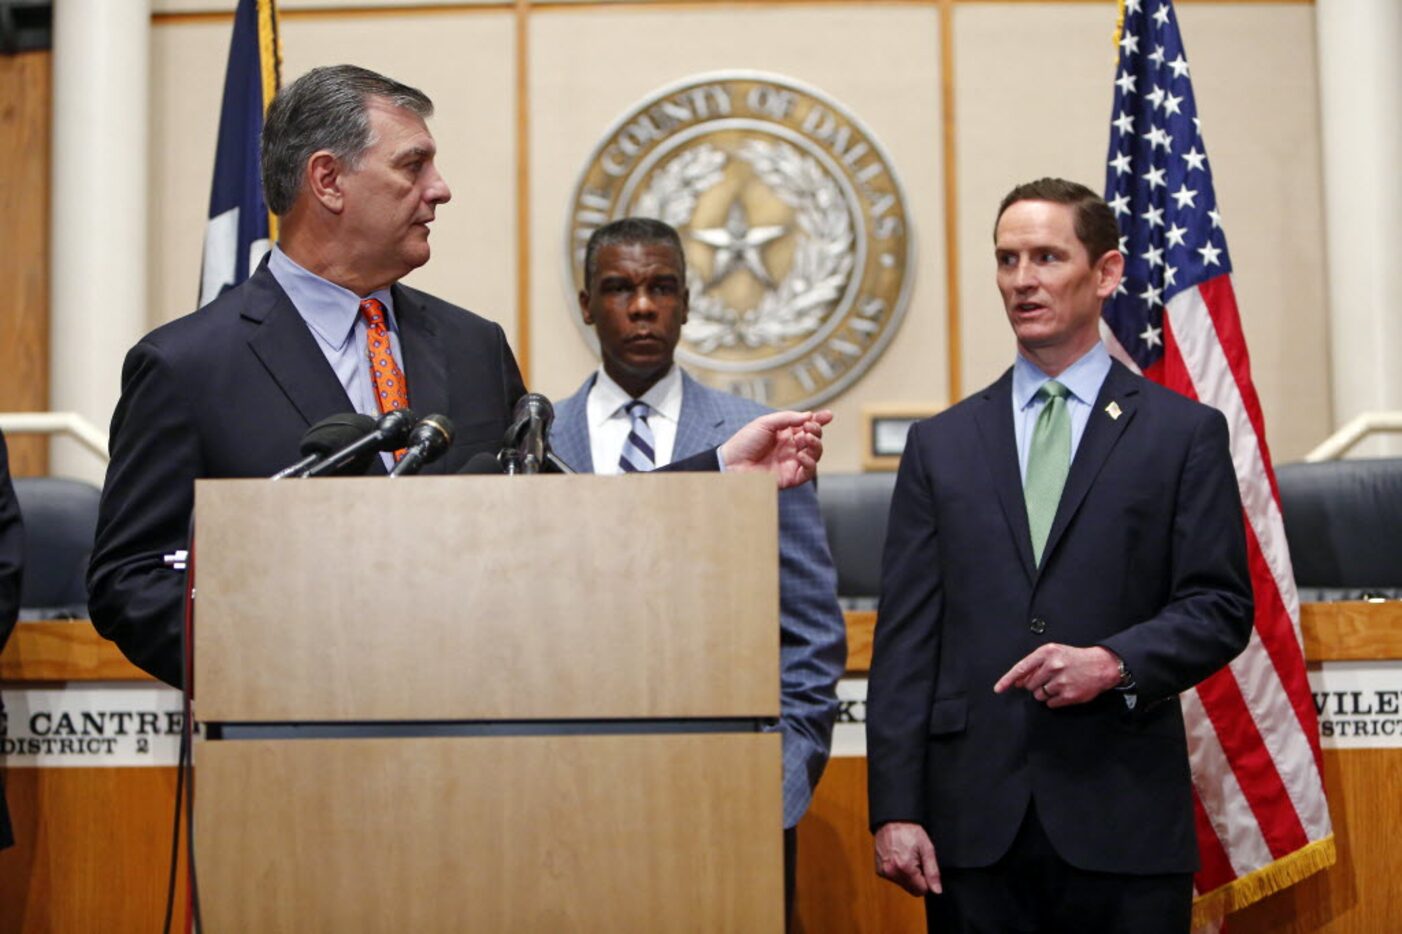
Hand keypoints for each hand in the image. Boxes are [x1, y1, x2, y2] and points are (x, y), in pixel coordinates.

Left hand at [719, 409, 832, 489]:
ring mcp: (791, 462)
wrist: (731, 463)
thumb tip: (809, 415)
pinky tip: (800, 454)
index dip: (819, 420)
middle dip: (816, 431)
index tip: (828, 415)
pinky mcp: (791, 477)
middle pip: (814, 439)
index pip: (807, 426)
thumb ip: (788, 418)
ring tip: (807, 438)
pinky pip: (808, 471)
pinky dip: (810, 462)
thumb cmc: (744, 442)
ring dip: (816, 445)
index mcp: (785, 434)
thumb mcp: (765, 422)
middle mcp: (790, 448)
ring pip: (815, 454)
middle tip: (810, 427)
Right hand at [873, 821, 941, 896]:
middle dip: (917, 879)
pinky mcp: (880, 870)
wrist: (892, 821)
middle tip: (916, 861)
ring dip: (908, 876)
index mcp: (905, 868)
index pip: (921, 890)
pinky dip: (899, 872)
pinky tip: (899, 858)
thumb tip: (937, 890)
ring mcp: (884, 872)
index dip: (927, 880)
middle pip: (912, 889)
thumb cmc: (909, 831)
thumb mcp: (927, 849)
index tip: (924, 866)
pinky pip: (894, 879)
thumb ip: (933, 872)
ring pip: (903, 885)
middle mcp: (892, 872)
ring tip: (907, 857)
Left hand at [993, 644, 1122, 707]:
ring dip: (1044, 693)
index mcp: (1046, 653)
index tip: (999, 688)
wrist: (1100, 665)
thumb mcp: (1053, 653)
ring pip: (1038, 695)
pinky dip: (1054, 700)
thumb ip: (1034, 665)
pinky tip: (1063, 691)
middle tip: (1048, 679)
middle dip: (1034, 685)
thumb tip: (1016, 681)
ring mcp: (1061, 681)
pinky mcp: (1069, 695)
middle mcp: (1053, 666)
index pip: (1021, 668)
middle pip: (1029, 685)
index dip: (1007, 680)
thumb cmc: (1074, 658)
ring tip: (1058, 684)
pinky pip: (1050, 704)